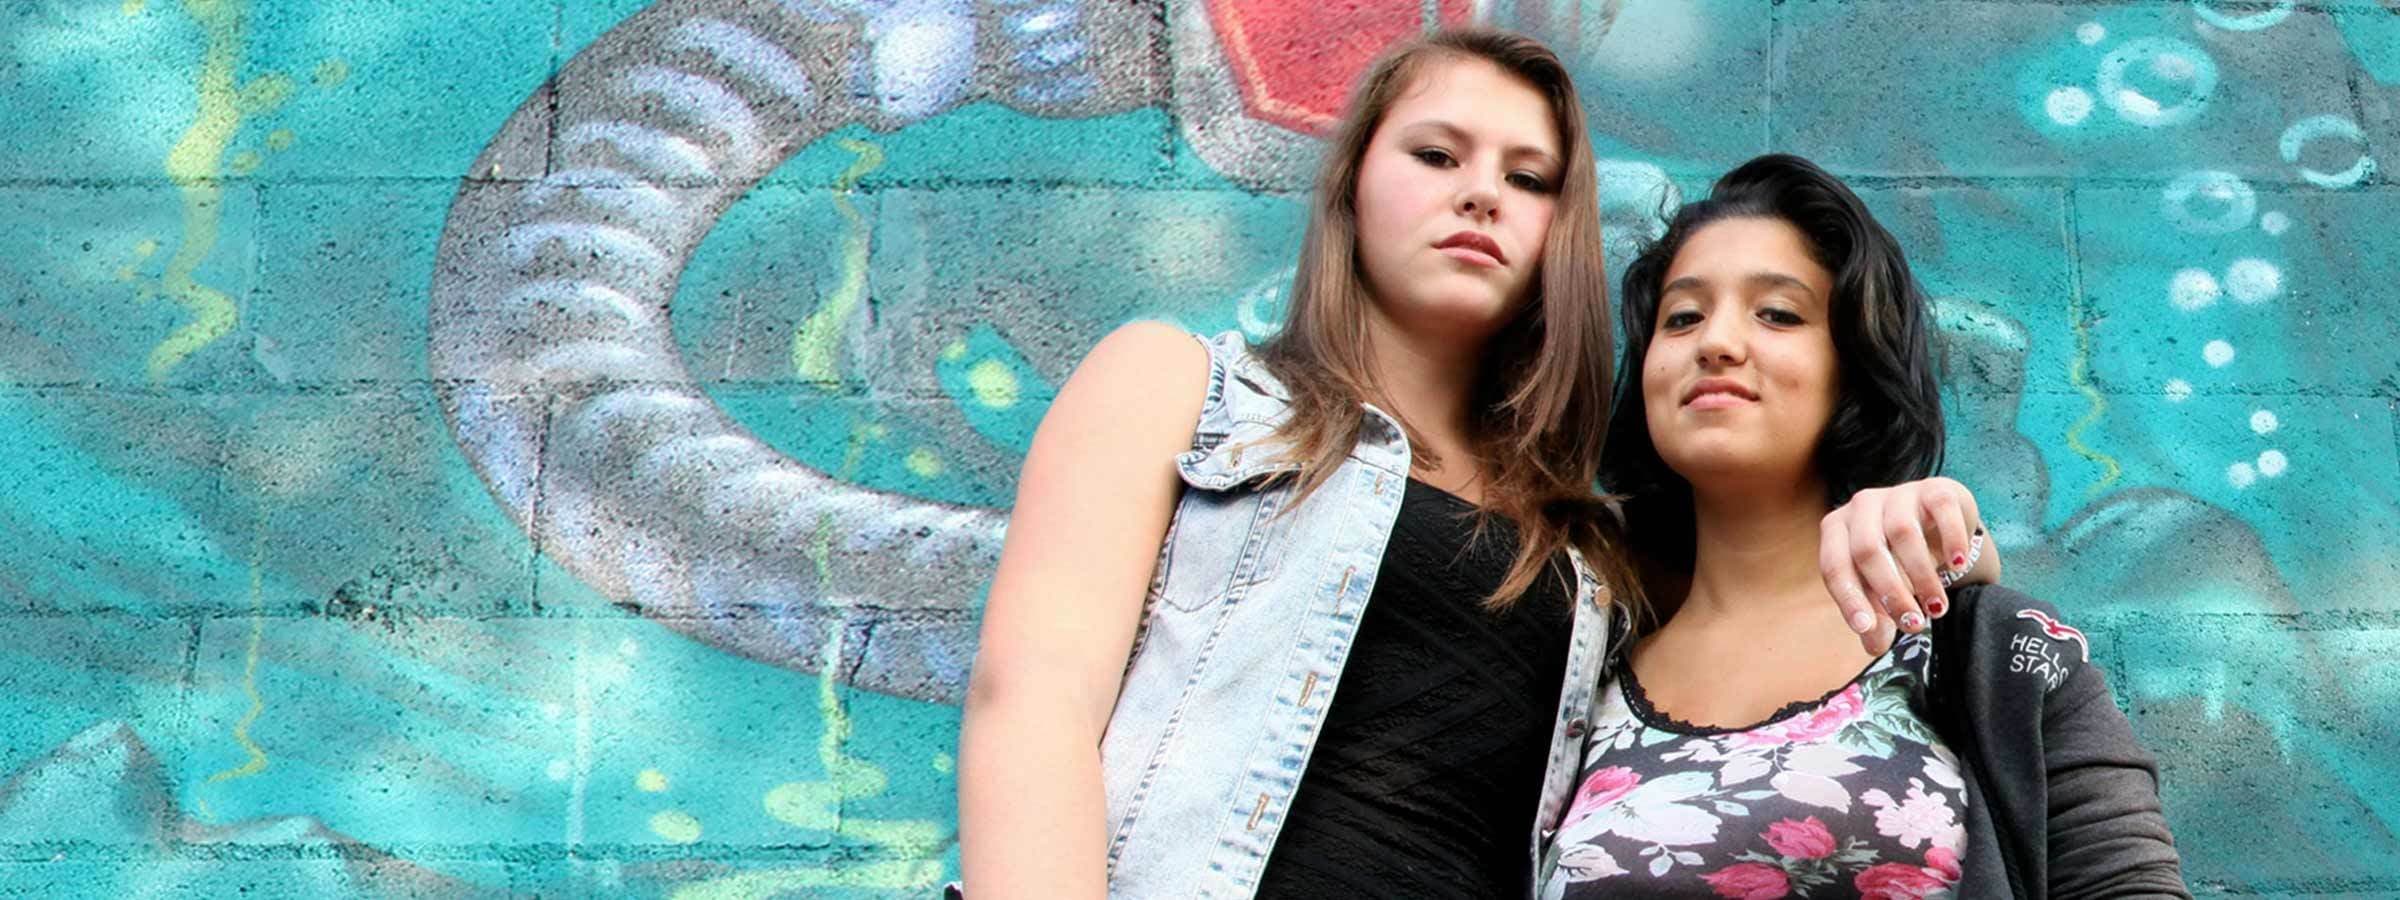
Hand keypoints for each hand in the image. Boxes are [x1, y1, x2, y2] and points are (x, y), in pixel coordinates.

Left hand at [1819, 477, 1987, 653]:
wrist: (1937, 521)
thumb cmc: (1898, 558)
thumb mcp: (1883, 588)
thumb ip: (1877, 616)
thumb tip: (1874, 646)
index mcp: (1836, 529)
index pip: (1834, 565)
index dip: (1849, 598)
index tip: (1865, 628)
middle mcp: (1861, 505)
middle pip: (1868, 551)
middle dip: (1891, 593)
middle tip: (1913, 625)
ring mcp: (1898, 493)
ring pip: (1904, 534)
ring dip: (1922, 577)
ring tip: (1937, 608)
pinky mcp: (1935, 488)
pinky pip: (1942, 511)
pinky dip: (1951, 541)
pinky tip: (1957, 566)